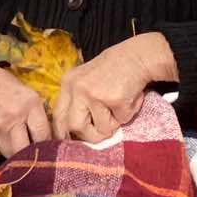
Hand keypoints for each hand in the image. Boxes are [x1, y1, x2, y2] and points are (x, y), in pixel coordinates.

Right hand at [0, 61, 52, 158]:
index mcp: (30, 104)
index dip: (46, 144)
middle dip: (29, 153)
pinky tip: (0, 134)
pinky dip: (0, 145)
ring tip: (16, 144)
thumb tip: (47, 138)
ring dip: (14, 152)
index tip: (46, 147)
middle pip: (26, 149)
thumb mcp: (27, 94)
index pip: (43, 135)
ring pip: (10, 153)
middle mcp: (14, 117)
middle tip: (31, 152)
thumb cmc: (5, 86)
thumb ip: (37, 115)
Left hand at [53, 32, 174, 143]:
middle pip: (73, 127)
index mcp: (67, 84)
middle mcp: (76, 88)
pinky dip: (128, 115)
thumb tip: (75, 135)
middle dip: (89, 135)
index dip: (65, 133)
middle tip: (102, 132)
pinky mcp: (114, 99)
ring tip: (118, 110)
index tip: (75, 141)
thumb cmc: (114, 71)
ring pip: (99, 128)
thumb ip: (78, 103)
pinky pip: (120, 120)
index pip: (57, 117)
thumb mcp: (86, 81)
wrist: (139, 55)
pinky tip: (130, 99)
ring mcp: (94, 94)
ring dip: (112, 126)